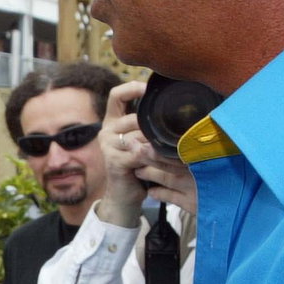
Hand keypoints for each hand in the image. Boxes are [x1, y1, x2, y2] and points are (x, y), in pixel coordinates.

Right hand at [96, 81, 197, 224]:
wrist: (124, 196)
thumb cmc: (138, 166)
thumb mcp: (141, 140)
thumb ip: (147, 124)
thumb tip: (173, 103)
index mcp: (112, 121)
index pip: (116, 94)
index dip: (132, 87)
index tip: (150, 87)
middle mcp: (106, 131)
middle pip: (133, 116)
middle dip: (155, 125)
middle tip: (177, 127)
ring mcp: (108, 146)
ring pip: (138, 134)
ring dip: (159, 142)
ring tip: (177, 144)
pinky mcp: (114, 161)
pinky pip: (139, 152)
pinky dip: (157, 155)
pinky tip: (169, 158)